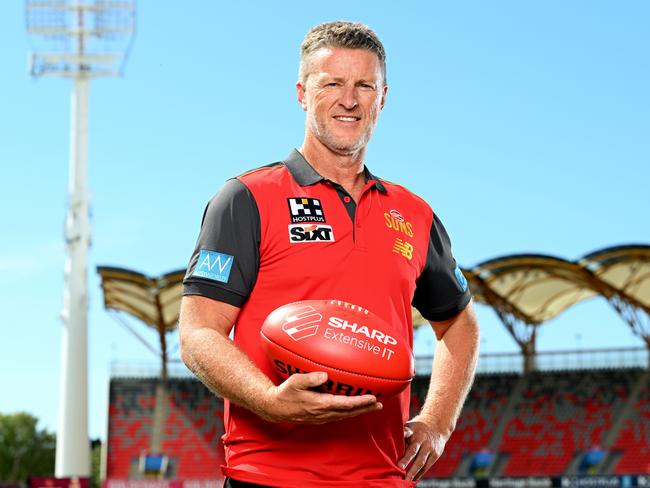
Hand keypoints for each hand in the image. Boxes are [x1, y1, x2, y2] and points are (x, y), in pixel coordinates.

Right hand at [261, 372, 381, 423]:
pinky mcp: (319, 418)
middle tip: (379, 404)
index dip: (360, 402)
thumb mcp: (295, 382)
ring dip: (359, 411)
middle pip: (349, 412)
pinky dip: (349, 412)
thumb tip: (325, 376)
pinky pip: (339, 415)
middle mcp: (323, 413)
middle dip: (365, 408)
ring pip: (345, 415)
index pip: (345, 404)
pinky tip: (353, 409)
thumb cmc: (285, 393)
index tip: (373, 398)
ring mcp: (321, 417)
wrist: (274, 408)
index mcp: (320, 404)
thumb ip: (310, 379)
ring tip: (372, 407)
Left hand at [398, 419, 447, 481]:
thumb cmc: (418, 428)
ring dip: (413, 472)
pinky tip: (413, 479)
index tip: (398, 455)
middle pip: (414, 451)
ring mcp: (430, 448)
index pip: (406, 435)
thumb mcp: (411, 425)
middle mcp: (423, 440)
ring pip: (421, 462)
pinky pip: (426, 466)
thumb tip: (390, 438)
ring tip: (406, 481)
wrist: (438, 426)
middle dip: (407, 460)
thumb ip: (402, 432)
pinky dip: (419, 474)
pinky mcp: (435, 455)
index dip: (402, 442)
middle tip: (399, 468)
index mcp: (414, 431)